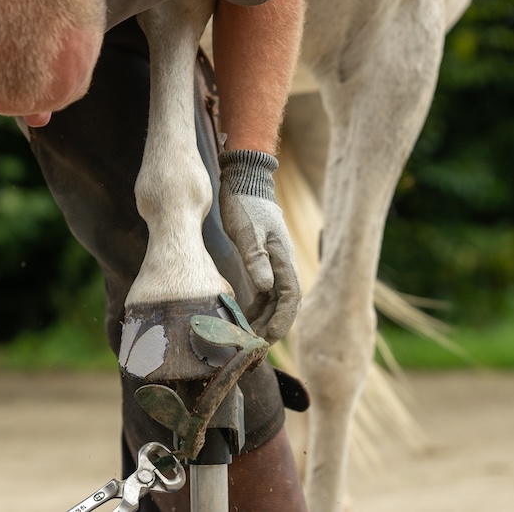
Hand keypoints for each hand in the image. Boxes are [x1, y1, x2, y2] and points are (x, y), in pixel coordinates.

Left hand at [219, 150, 300, 344]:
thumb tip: (266, 287)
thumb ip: (256, 258)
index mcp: (284, 259)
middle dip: (271, 329)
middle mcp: (282, 266)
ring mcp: (273, 266)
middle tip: (254, 350)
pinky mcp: (261, 264)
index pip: (290, 297)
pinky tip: (242, 322)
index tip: (267, 337)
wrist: (243, 182)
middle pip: (283, 306)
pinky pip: (262, 294)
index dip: (281, 320)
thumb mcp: (247, 230)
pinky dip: (254, 310)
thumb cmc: (245, 204)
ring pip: (272, 302)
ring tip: (246, 343)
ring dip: (262, 322)